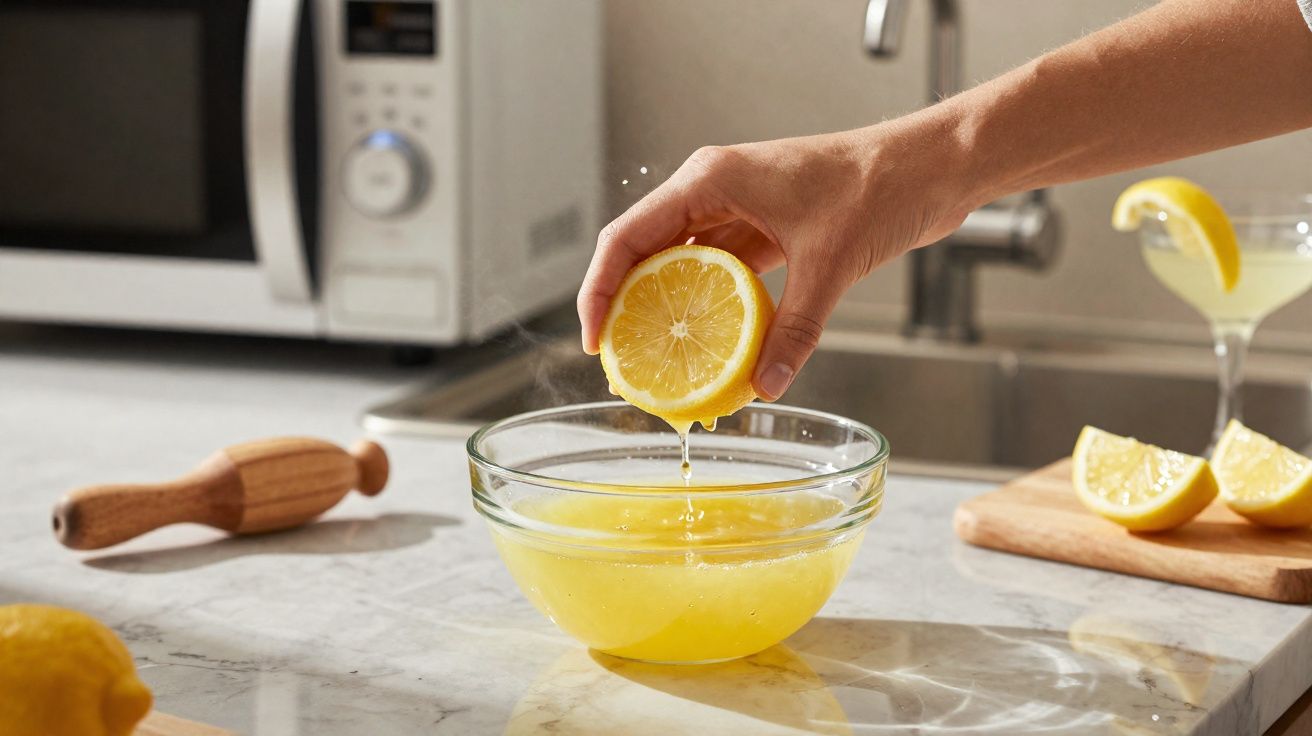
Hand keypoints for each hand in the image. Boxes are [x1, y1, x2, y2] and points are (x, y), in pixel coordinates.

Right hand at [577, 124, 978, 399]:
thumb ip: (794, 329)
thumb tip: (765, 384)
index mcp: (711, 179)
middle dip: (626, 305)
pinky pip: (721, 271)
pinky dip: (712, 306)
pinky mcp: (765, 227)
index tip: (596, 339)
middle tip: (622, 361)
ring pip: (680, 262)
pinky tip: (712, 343)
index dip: (600, 290)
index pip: (628, 236)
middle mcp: (715, 189)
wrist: (932, 166)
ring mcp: (739, 208)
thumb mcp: (830, 264)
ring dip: (667, 307)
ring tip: (658, 359)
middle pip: (644, 250)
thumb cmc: (882, 183)